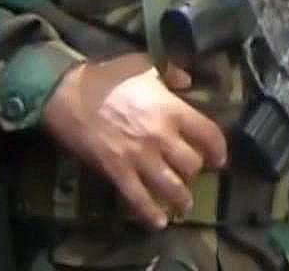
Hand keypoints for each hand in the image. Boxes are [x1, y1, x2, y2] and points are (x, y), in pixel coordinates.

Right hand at [41, 53, 228, 229]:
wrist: (69, 95)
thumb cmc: (109, 77)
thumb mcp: (146, 65)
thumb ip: (171, 73)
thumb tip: (187, 81)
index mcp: (173, 110)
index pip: (209, 134)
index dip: (218, 149)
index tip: (219, 158)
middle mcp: (161, 137)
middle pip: (191, 164)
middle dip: (196, 172)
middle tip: (194, 175)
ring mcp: (139, 157)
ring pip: (171, 186)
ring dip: (181, 199)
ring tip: (185, 205)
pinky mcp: (117, 172)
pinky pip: (138, 198)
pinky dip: (150, 213)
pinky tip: (159, 222)